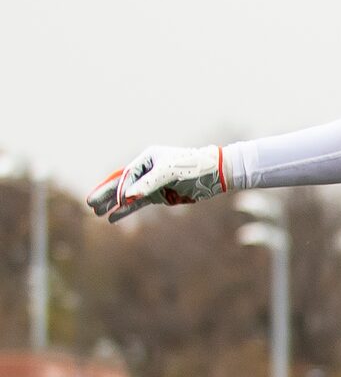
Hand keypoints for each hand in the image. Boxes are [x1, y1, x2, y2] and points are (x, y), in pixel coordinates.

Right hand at [89, 145, 225, 220]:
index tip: (121, 200)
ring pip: (129, 195)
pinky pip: (139, 204)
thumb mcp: (169, 173)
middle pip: (122, 184)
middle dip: (106, 194)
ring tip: (96, 212)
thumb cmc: (192, 166)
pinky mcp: (160, 195)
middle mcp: (147, 170)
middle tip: (89, 204)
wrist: (215, 173)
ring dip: (114, 204)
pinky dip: (127, 210)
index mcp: (147, 159)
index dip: (122, 188)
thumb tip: (128, 198)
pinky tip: (113, 217)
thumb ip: (149, 184)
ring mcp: (152, 184)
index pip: (128, 175)